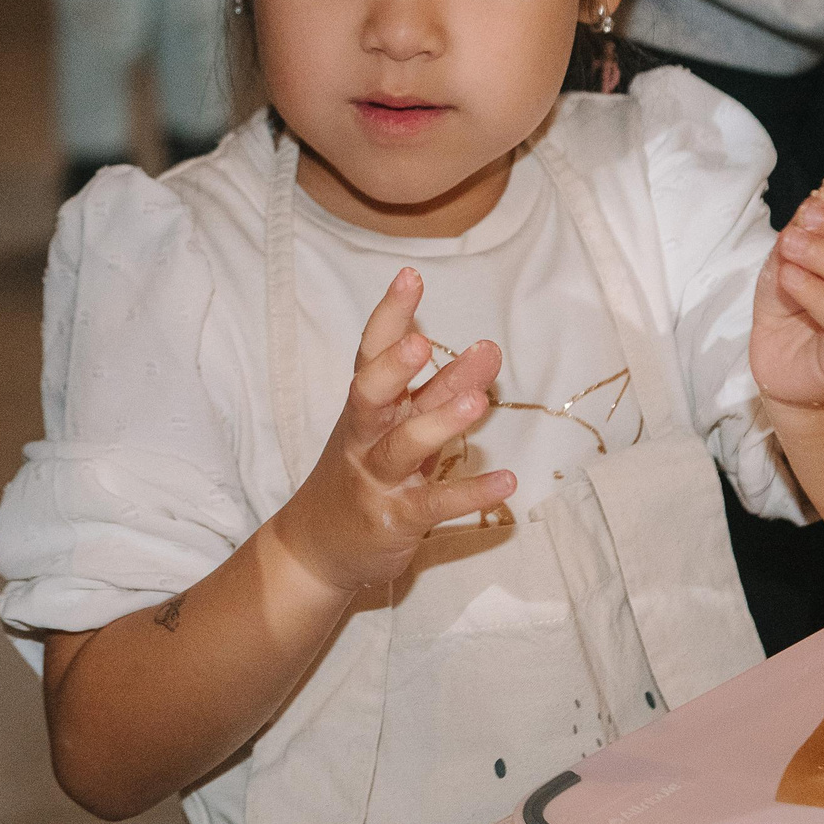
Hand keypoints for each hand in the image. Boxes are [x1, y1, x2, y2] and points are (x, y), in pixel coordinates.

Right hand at [264, 268, 513, 593]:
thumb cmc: (364, 472)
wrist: (317, 547)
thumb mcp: (395, 426)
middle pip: (369, 394)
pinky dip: (468, 493)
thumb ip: (438, 389)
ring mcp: (377, 479)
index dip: (390, 314)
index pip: (371, 352)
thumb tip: (484, 347)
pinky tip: (506, 481)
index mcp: (366, 406)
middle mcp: (364, 436)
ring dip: (438, 422)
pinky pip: (432, 503)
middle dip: (393, 366)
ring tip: (478, 400)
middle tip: (423, 341)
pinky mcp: (396, 520)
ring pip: (402, 447)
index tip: (411, 276)